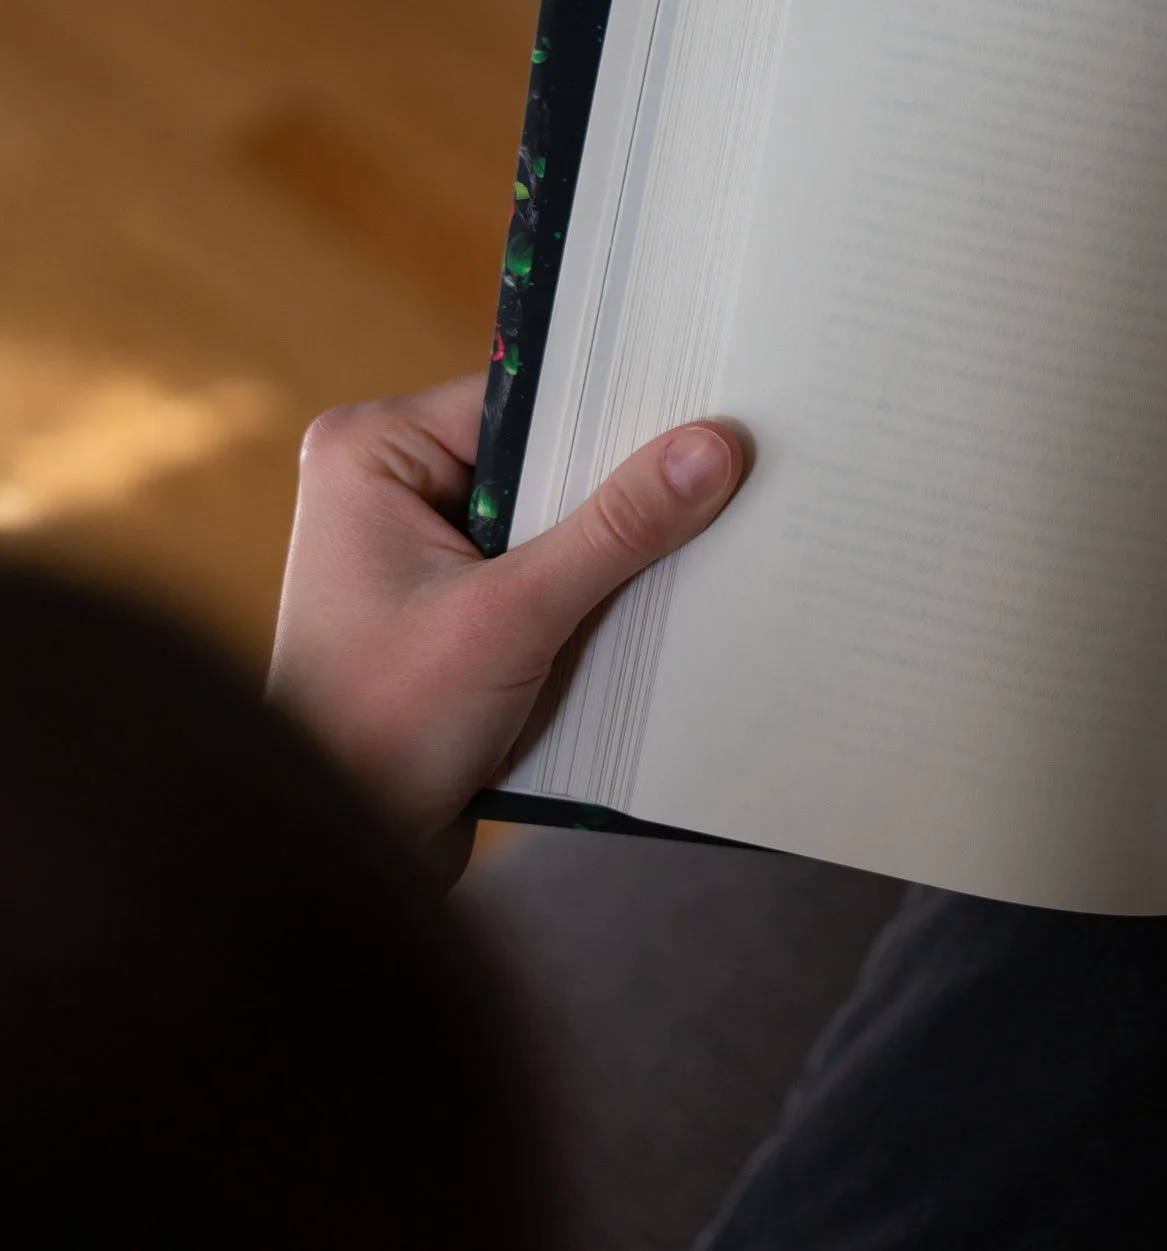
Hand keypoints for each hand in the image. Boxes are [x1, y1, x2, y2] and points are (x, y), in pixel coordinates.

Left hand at [269, 372, 743, 877]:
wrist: (345, 854)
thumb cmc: (384, 727)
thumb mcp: (512, 617)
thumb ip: (615, 529)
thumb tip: (714, 445)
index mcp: (371, 453)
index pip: (526, 400)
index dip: (618, 409)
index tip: (714, 410)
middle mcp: (392, 486)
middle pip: (547, 458)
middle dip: (627, 482)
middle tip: (734, 473)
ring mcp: (426, 550)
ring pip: (559, 519)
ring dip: (621, 544)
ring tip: (718, 534)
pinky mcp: (460, 608)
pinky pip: (553, 571)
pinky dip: (604, 590)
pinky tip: (672, 596)